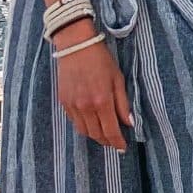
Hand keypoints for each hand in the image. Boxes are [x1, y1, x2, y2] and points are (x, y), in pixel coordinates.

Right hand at [53, 27, 133, 149]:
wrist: (76, 46)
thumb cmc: (101, 59)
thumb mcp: (118, 79)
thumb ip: (123, 104)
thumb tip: (129, 123)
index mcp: (102, 101)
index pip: (111, 131)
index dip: (118, 143)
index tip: (123, 147)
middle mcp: (86, 107)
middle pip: (97, 135)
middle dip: (107, 141)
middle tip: (115, 140)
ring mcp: (72, 105)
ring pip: (84, 131)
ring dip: (95, 135)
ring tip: (103, 132)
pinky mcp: (63, 102)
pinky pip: (74, 122)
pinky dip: (84, 125)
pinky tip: (91, 120)